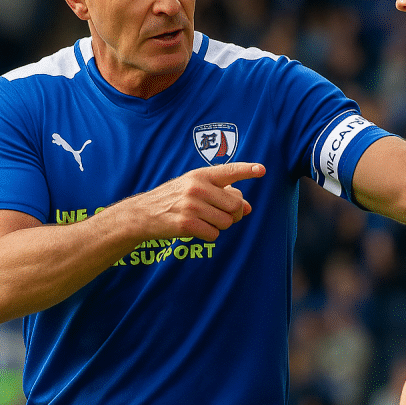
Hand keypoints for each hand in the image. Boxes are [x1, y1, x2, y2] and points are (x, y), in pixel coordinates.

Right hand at [136, 162, 265, 241]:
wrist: (143, 214)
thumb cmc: (173, 199)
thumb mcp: (195, 188)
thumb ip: (222, 194)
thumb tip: (248, 208)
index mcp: (200, 175)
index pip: (228, 171)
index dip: (247, 170)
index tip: (261, 169)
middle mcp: (197, 188)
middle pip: (235, 205)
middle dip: (233, 214)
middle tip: (222, 214)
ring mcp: (191, 206)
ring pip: (226, 222)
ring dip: (220, 225)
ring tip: (204, 220)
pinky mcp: (186, 224)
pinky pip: (214, 235)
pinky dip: (209, 235)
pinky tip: (196, 228)